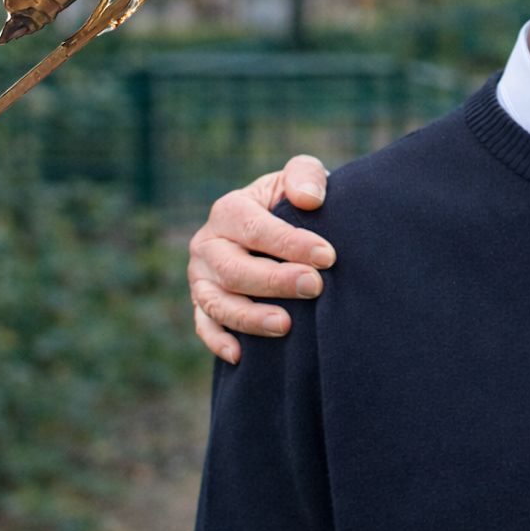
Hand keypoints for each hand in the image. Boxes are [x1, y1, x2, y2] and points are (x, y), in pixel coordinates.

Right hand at [189, 155, 334, 363]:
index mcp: (229, 209)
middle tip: (314, 287)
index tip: (327, 256)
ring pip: (216, 302)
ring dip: (249, 317)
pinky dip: (217, 341)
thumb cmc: (295, 202)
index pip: (254, 228)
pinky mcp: (203, 304)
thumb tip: (308, 199)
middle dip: (274, 280)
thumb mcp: (300, 178)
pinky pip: (204, 326)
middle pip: (233, 268)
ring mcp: (202, 278)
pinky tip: (240, 355)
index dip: (290, 243)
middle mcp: (208, 244)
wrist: (283, 227)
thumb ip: (305, 176)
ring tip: (286, 325)